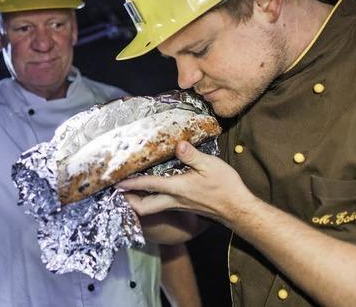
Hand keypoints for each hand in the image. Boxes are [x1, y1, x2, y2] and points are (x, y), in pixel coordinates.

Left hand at [116, 140, 256, 225]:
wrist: (238, 210)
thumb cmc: (225, 187)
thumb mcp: (211, 166)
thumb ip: (192, 156)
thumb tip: (178, 144)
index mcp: (177, 188)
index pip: (148, 186)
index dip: (131, 183)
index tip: (116, 182)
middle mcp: (174, 200)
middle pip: (144, 207)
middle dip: (129, 202)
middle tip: (118, 193)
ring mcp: (179, 205)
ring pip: (152, 208)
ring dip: (139, 202)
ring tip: (129, 191)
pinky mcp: (185, 207)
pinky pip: (162, 206)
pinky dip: (152, 200)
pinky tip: (152, 191)